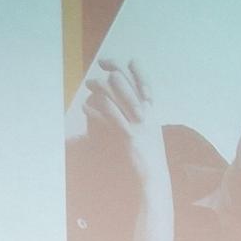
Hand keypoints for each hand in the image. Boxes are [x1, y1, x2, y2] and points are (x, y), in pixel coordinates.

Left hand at [82, 57, 167, 188]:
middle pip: (122, 79)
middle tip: (93, 78)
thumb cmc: (149, 155)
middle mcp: (145, 111)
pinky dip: (94, 110)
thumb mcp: (151, 128)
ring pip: (113, 94)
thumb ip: (142, 111)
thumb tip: (129, 98)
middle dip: (106, 74)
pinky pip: (109, 116)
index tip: (106, 63)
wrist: (155, 177)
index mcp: (151, 108)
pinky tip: (85, 109)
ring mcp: (137, 122)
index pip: (140, 76)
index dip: (123, 64)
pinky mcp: (128, 135)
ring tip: (88, 89)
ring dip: (97, 89)